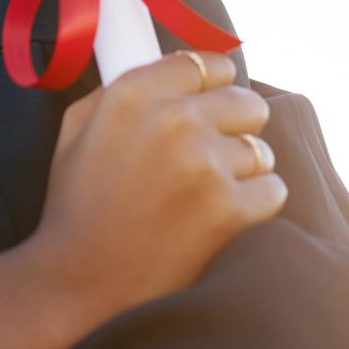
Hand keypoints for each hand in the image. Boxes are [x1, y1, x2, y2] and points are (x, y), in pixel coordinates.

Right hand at [0, 51, 284, 348]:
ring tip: (205, 199)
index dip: (215, 86)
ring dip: (242, 173)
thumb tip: (174, 70)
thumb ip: (123, 89)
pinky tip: (221, 221)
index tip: (213, 105)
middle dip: (233, 129)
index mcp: (135, 94)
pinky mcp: (230, 209)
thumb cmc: (75, 207)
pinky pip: (273, 190)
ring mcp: (206, 164)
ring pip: (261, 150)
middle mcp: (174, 120)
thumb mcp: (77, 129)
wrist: (78, 285)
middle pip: (246, 102)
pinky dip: (255, 207)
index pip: (208, 63)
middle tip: (209, 160)